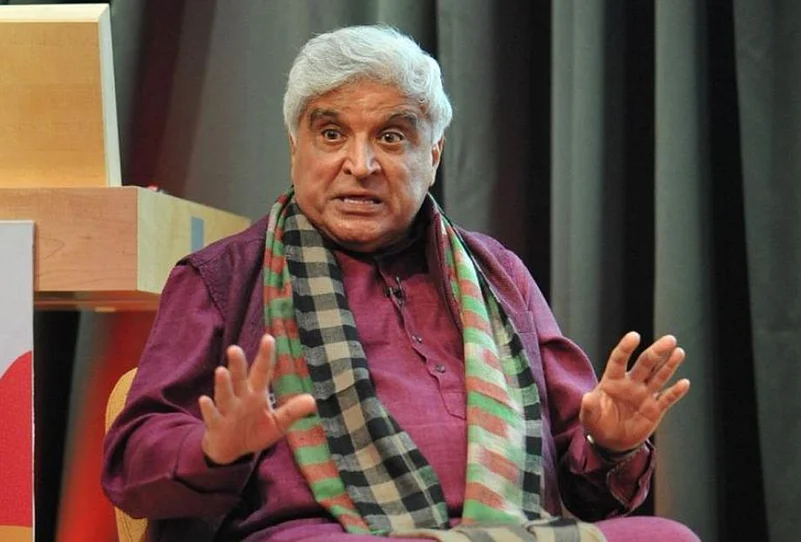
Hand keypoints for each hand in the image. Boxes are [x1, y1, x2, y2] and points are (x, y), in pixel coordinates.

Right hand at [198, 333, 316, 464]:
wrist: (231, 451)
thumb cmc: (254, 431)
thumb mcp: (277, 424)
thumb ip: (292, 411)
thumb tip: (312, 400)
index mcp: (256, 394)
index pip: (262, 372)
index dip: (265, 356)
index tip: (269, 338)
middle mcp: (240, 398)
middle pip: (239, 378)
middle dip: (237, 365)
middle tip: (235, 349)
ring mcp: (227, 410)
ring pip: (224, 394)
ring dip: (223, 384)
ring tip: (221, 371)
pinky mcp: (216, 425)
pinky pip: (212, 416)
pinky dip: (208, 409)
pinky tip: (205, 400)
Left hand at [580, 332, 689, 452]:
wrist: (611, 441)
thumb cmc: (597, 423)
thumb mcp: (589, 416)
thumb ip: (589, 407)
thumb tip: (587, 398)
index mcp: (612, 381)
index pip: (619, 360)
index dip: (626, 348)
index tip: (634, 336)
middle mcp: (631, 384)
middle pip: (645, 364)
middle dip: (657, 351)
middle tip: (670, 339)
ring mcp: (644, 395)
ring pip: (659, 376)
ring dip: (669, 365)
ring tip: (679, 352)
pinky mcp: (655, 409)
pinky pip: (667, 398)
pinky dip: (676, 392)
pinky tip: (684, 383)